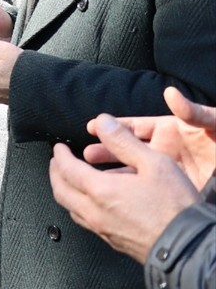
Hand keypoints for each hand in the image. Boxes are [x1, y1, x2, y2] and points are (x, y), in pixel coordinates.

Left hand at [49, 114, 200, 264]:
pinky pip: (84, 221)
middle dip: (55, 173)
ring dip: (65, 191)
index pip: (66, 169)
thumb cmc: (175, 207)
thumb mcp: (154, 164)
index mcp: (100, 190)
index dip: (60, 156)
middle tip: (57, 162)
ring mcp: (102, 229)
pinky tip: (90, 202)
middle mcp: (95, 212)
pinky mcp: (112, 242)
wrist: (188, 247)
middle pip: (60, 190)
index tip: (59, 148)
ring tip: (70, 180)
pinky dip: (78, 206)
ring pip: (70, 208)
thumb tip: (103, 123)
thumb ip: (124, 142)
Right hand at [83, 87, 215, 190]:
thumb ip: (194, 111)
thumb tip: (172, 94)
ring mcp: (168, 172)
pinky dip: (128, 192)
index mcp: (171, 130)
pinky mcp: (174, 191)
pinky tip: (114, 194)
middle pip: (128, 149)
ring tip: (91, 175)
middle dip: (105, 150)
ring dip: (112, 172)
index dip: (113, 126)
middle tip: (84, 154)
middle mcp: (166, 150)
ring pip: (132, 171)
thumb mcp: (215, 124)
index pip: (135, 125)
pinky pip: (145, 190)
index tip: (92, 126)